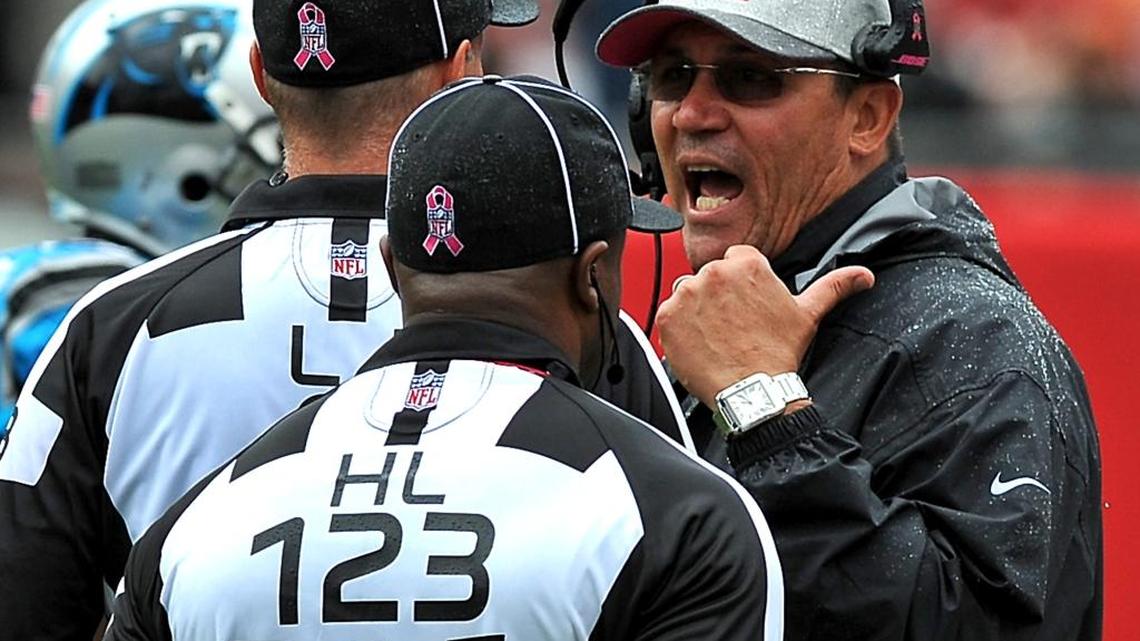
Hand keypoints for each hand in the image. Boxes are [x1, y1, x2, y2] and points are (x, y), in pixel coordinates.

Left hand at [657, 245, 873, 406]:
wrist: (753, 391)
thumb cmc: (778, 353)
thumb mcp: (808, 314)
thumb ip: (834, 286)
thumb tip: (864, 275)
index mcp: (746, 263)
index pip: (736, 260)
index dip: (741, 285)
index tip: (745, 307)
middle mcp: (714, 272)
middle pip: (710, 277)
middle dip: (718, 297)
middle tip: (732, 326)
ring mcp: (687, 294)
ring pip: (688, 293)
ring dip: (697, 311)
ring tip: (716, 336)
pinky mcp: (667, 316)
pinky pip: (668, 315)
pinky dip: (679, 328)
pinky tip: (699, 343)